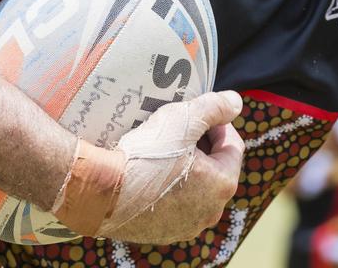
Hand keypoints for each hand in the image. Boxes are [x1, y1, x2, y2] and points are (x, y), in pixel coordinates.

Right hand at [100, 91, 244, 243]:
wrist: (103, 193)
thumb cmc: (146, 155)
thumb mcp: (183, 119)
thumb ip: (215, 107)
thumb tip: (234, 103)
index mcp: (222, 185)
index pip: (232, 147)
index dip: (217, 125)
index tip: (199, 116)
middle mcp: (210, 212)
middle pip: (215, 170)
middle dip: (201, 149)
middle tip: (179, 131)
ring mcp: (186, 227)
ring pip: (194, 190)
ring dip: (185, 170)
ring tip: (163, 151)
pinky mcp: (162, 234)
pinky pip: (173, 206)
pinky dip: (167, 190)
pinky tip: (149, 175)